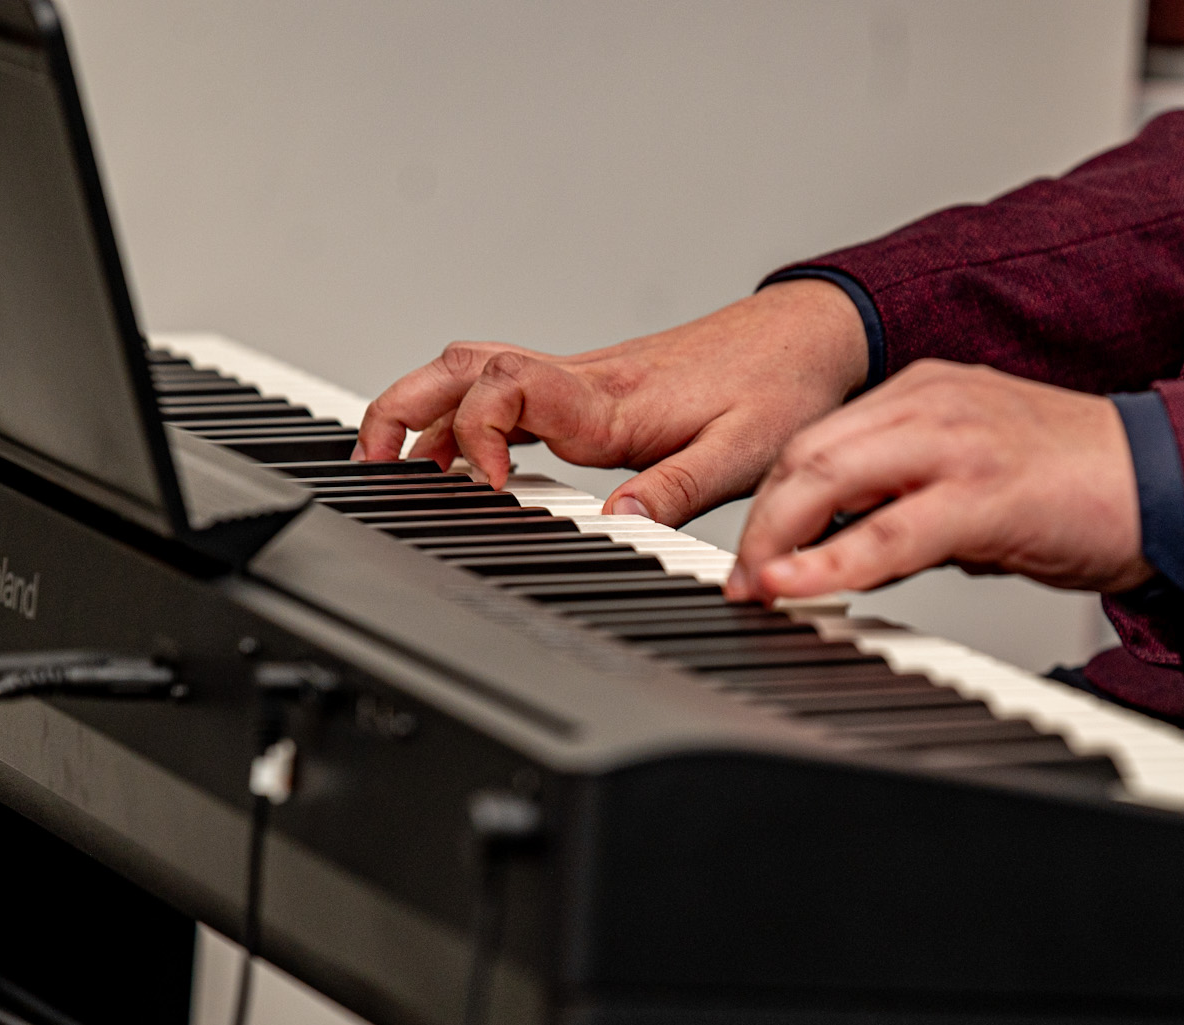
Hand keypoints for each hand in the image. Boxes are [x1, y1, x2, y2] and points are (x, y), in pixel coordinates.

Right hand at [355, 281, 866, 522]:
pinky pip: (503, 388)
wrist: (813, 336)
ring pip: (470, 371)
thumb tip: (614, 529)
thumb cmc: (783, 387)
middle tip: (370, 466)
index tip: (485, 493)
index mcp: (608, 402)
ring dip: (420, 410)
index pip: (502, 391)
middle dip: (398, 411)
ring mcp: (581, 381)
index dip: (470, 436)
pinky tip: (458, 460)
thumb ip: (675, 494)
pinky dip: (462, 417)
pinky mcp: (590, 389)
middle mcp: (582, 382)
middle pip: (459, 368)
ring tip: (390, 466)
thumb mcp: (744, 455)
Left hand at [725, 360, 1153, 600]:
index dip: (768, 502)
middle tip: (739, 582)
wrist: (1173, 484)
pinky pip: (887, 532)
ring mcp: (957, 442)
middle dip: (759, 525)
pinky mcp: (985, 493)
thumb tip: (843, 555)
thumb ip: (906, 506)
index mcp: (925, 392)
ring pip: (829, 479)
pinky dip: (831, 564)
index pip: (814, 439)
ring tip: (758, 589)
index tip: (749, 557)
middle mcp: (932, 402)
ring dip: (778, 541)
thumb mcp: (972, 487)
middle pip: (804, 454)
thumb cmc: (1081, 491)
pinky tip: (798, 587)